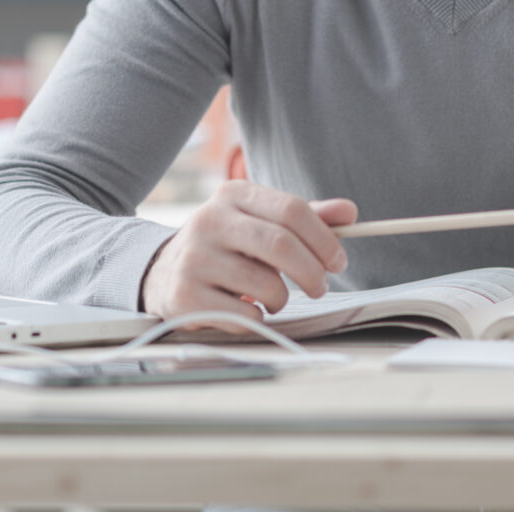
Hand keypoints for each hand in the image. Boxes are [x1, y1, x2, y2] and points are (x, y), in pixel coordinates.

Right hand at [140, 179, 356, 328]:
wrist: (163, 272)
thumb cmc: (227, 247)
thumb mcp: (260, 223)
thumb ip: (305, 218)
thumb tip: (350, 212)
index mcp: (233, 195)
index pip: (291, 209)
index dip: (324, 238)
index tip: (338, 260)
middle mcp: (210, 221)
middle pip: (281, 244)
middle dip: (312, 272)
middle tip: (320, 286)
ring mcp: (194, 259)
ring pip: (265, 285)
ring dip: (281, 299)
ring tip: (273, 297)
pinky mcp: (184, 296)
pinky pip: (244, 315)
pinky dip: (257, 318)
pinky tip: (245, 308)